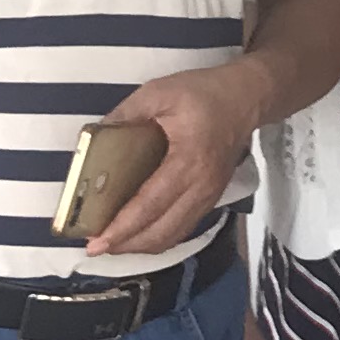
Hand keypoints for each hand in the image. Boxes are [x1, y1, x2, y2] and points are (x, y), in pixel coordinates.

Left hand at [87, 60, 274, 256]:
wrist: (247, 97)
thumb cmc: (204, 93)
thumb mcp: (159, 92)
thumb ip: (125, 113)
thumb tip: (92, 138)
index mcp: (188, 160)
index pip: (150, 204)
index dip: (122, 227)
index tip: (95, 242)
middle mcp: (201, 186)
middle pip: (162, 231)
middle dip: (127, 245)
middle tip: (95, 247)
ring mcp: (210, 195)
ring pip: (173, 235)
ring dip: (142, 245)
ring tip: (113, 243)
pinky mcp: (212, 197)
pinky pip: (183, 227)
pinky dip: (158, 237)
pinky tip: (138, 233)